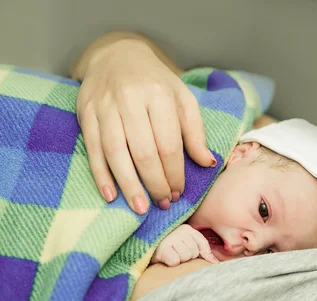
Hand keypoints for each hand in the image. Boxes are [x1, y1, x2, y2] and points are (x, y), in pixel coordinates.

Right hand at [74, 36, 215, 213]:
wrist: (117, 55)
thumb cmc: (156, 84)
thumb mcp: (183, 99)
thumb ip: (195, 131)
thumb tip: (208, 163)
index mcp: (159, 96)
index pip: (168, 144)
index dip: (174, 173)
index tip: (179, 192)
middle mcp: (130, 100)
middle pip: (143, 152)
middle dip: (155, 183)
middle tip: (163, 203)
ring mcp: (105, 107)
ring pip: (116, 153)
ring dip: (129, 185)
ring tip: (140, 207)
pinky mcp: (86, 113)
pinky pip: (92, 149)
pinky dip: (100, 175)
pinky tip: (110, 195)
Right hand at [151, 224, 218, 266]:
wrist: (144, 245)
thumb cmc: (167, 247)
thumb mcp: (184, 243)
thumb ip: (201, 249)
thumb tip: (215, 263)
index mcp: (187, 228)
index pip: (203, 244)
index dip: (201, 254)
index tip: (193, 257)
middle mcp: (180, 230)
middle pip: (195, 253)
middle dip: (186, 257)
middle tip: (175, 253)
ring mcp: (171, 237)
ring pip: (186, 257)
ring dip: (178, 260)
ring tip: (169, 254)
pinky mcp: (162, 247)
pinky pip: (175, 261)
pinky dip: (170, 263)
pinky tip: (164, 258)